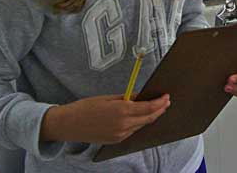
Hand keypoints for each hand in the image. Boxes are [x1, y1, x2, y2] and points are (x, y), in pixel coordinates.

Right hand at [40, 93, 169, 143]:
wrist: (69, 124)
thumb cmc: (86, 107)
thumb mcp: (109, 98)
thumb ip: (128, 97)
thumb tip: (142, 96)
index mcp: (121, 111)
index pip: (148, 108)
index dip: (160, 102)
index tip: (167, 96)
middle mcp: (123, 125)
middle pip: (148, 118)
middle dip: (159, 110)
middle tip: (166, 101)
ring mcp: (120, 135)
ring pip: (141, 125)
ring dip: (150, 117)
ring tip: (157, 107)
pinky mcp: (116, 140)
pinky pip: (132, 131)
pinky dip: (139, 123)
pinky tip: (142, 117)